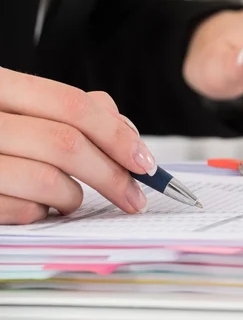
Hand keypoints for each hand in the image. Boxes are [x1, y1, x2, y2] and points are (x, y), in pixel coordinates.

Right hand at [0, 67, 155, 224]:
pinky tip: (38, 208)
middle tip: (135, 197)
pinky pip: (23, 212)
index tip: (145, 162)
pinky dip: (42, 214)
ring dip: (74, 198)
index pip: (72, 105)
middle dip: (112, 175)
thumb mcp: (20, 107)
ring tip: (72, 200)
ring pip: (48, 182)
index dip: (116, 135)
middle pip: (66, 144)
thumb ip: (71, 112)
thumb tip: (127, 134)